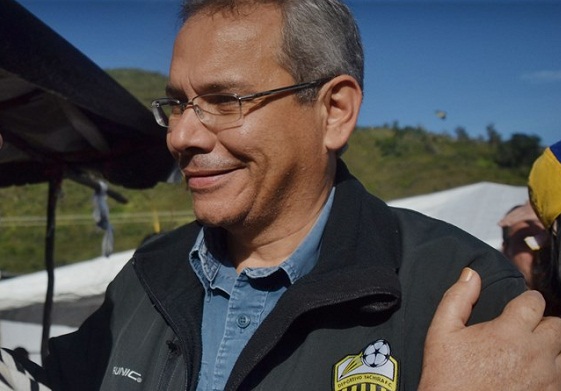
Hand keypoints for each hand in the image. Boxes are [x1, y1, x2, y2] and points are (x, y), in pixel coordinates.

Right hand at [419, 268, 560, 389]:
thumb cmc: (446, 377)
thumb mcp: (441, 331)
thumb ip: (458, 298)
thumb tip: (471, 274)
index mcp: (509, 333)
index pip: (534, 301)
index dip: (526, 300)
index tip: (518, 305)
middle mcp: (534, 355)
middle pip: (557, 326)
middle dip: (543, 323)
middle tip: (524, 330)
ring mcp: (546, 380)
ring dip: (550, 350)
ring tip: (527, 355)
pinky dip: (550, 374)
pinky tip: (530, 375)